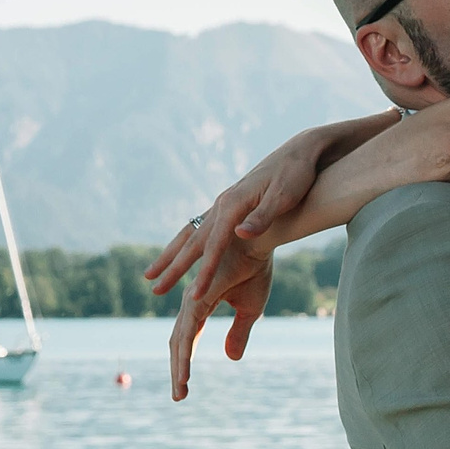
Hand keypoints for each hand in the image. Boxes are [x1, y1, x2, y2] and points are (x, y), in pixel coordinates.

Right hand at [145, 126, 336, 301]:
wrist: (298, 152)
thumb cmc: (296, 175)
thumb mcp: (285, 196)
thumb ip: (262, 216)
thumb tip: (241, 233)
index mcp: (233, 204)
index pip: (215, 246)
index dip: (204, 273)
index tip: (195, 296)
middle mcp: (221, 203)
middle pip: (193, 242)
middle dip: (173, 269)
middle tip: (155, 291)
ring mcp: (222, 203)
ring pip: (189, 234)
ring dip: (170, 256)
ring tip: (150, 275)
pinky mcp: (228, 204)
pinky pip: (199, 228)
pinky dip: (184, 244)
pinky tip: (178, 253)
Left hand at [167, 237, 275, 400]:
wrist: (259, 240)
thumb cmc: (254, 268)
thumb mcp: (251, 310)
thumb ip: (238, 333)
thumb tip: (230, 358)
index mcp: (200, 304)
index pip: (186, 339)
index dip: (184, 363)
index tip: (184, 388)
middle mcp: (191, 302)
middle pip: (178, 343)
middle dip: (178, 371)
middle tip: (179, 397)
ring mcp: (193, 299)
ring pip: (180, 341)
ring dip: (179, 368)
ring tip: (181, 391)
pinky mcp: (199, 297)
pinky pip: (189, 331)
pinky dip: (185, 354)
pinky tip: (185, 371)